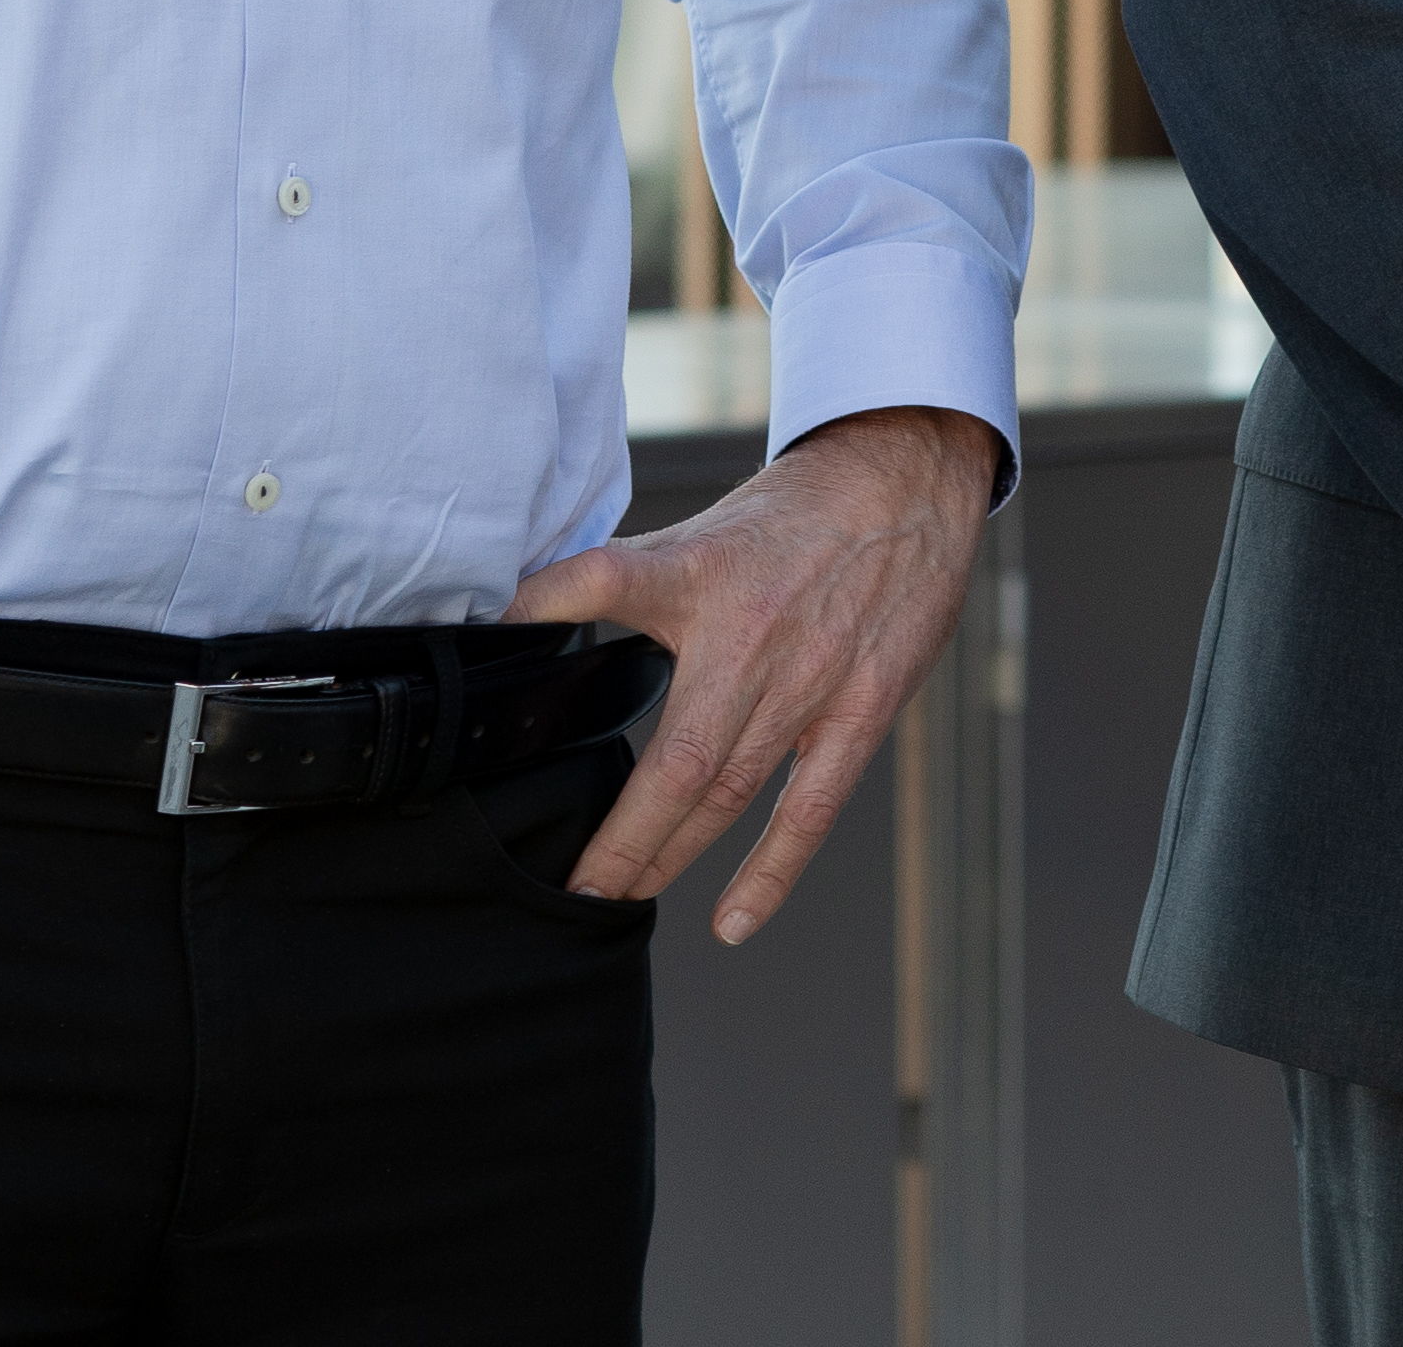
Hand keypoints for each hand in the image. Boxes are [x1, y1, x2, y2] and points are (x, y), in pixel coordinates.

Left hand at [504, 403, 994, 944]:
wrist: (904, 482)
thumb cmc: (791, 517)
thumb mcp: (688, 535)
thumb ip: (607, 583)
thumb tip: (509, 618)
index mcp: (697, 580)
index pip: (600, 588)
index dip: (542, 616)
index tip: (498, 686)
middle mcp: (753, 639)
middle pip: (673, 762)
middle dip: (616, 837)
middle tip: (568, 888)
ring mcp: (813, 681)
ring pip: (728, 793)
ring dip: (668, 854)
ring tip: (618, 898)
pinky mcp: (862, 709)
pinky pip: (811, 807)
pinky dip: (770, 869)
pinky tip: (733, 920)